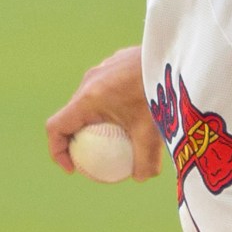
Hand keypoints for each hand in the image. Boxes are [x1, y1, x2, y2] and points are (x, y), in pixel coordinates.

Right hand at [46, 46, 162, 181]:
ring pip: (92, 97)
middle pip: (74, 113)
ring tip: (120, 132)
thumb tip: (141, 177)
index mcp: (88, 98)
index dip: (57, 151)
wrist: (175, 54)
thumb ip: (145, 160)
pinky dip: (115, 101)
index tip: (74, 167)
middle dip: (80, 137)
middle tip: (97, 154)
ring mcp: (104, 67)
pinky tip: (139, 109)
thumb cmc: (158, 91)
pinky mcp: (119, 60)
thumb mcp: (152, 131)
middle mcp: (91, 80)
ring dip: (99, 117)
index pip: (56, 127)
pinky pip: (109, 85)